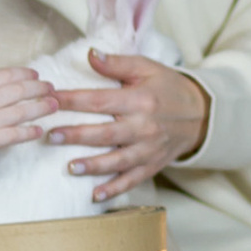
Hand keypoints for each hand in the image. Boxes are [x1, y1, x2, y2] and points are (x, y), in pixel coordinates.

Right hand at [0, 62, 55, 164]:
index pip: (6, 75)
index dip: (24, 74)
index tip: (37, 74)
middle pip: (18, 91)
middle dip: (38, 88)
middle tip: (52, 89)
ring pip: (20, 111)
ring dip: (40, 107)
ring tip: (54, 106)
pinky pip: (12, 135)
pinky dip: (28, 132)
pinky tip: (39, 130)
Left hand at [47, 53, 209, 200]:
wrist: (200, 114)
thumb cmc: (167, 87)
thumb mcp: (147, 67)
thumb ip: (117, 63)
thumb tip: (90, 54)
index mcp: (140, 100)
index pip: (100, 101)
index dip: (73, 100)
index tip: (50, 99)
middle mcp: (145, 127)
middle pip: (106, 133)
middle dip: (77, 135)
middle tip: (51, 136)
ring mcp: (149, 149)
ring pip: (118, 161)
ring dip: (93, 166)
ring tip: (71, 167)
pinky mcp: (152, 166)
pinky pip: (132, 180)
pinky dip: (114, 189)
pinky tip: (95, 196)